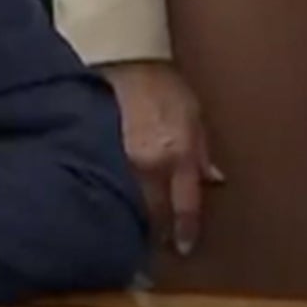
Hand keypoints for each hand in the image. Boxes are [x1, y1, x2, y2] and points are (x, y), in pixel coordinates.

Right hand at [99, 60, 221, 254]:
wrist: (124, 57)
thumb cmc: (164, 83)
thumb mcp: (194, 113)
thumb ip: (202, 149)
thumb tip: (213, 180)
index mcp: (176, 155)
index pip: (183, 206)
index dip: (182, 230)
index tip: (180, 249)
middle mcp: (147, 162)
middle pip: (149, 211)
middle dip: (150, 230)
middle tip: (148, 249)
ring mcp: (116, 156)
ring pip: (122, 198)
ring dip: (125, 213)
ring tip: (122, 228)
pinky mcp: (92, 145)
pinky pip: (99, 177)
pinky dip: (103, 190)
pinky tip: (99, 198)